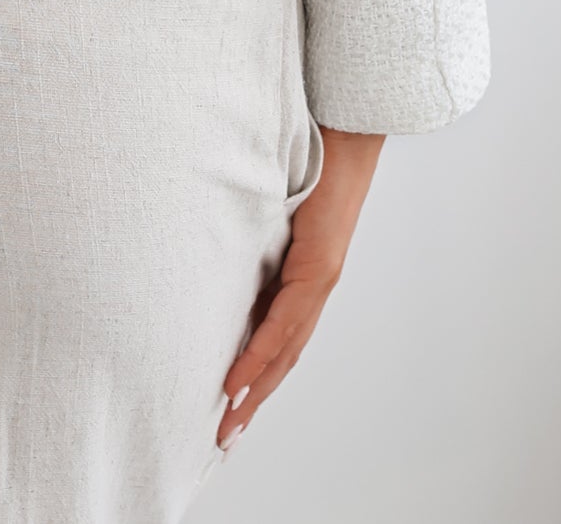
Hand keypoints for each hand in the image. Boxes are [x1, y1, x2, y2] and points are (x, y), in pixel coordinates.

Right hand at [216, 125, 384, 449]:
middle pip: (284, 356)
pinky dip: (262, 353)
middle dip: (252, 399)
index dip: (255, 374)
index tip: (226, 406)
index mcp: (302, 272)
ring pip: (287, 348)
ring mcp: (320, 276)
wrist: (347, 124)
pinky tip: (239, 378)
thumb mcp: (268, 200)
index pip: (278, 336)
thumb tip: (213, 240)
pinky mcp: (321, 265)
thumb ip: (251, 226)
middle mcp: (315, 283)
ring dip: (255, 389)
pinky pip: (287, 319)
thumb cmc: (310, 151)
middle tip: (222, 437)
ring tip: (227, 421)